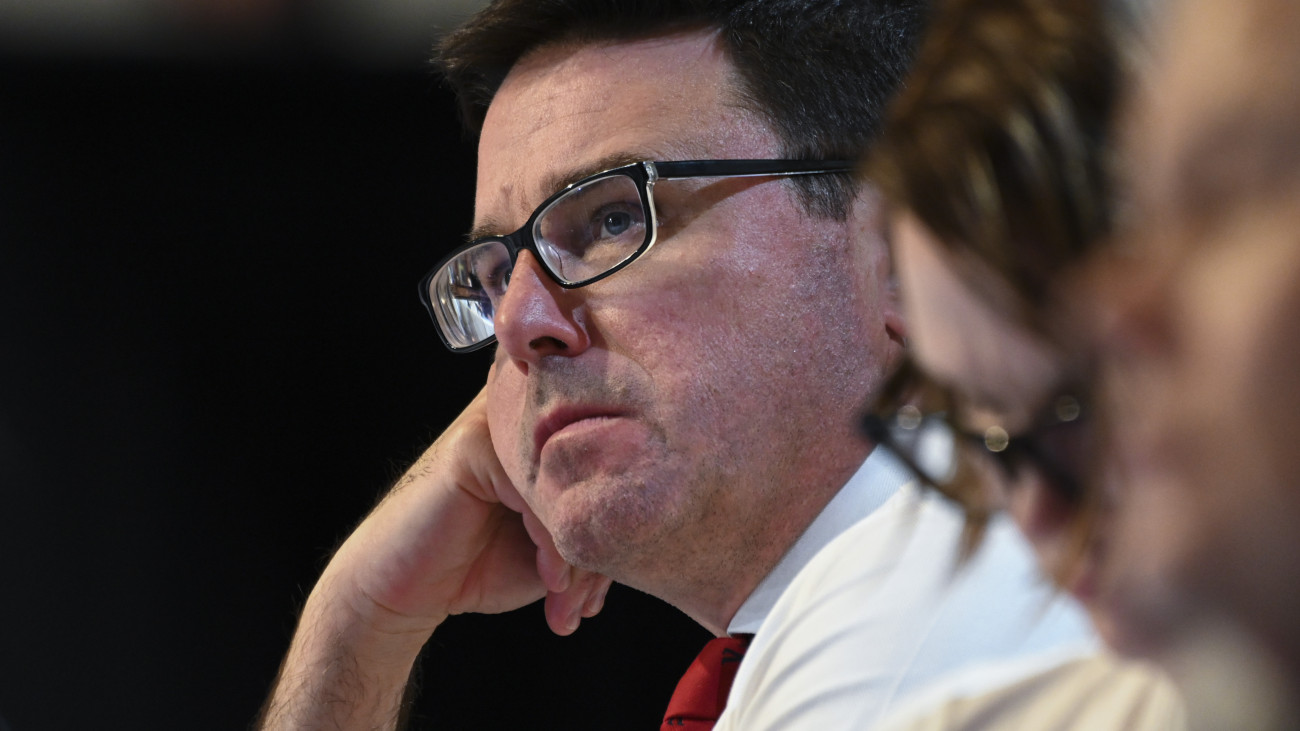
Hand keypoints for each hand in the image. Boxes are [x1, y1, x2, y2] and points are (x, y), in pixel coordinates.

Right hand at [258, 388, 610, 728]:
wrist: (402, 591)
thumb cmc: (477, 565)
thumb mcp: (552, 552)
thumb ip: (592, 531)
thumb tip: (647, 544)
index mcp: (546, 435)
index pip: (608, 467)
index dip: (614, 530)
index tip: (604, 590)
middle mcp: (526, 418)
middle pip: (595, 476)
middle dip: (601, 549)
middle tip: (590, 603)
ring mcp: (498, 425)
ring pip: (572, 488)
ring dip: (580, 555)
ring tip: (569, 603)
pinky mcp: (474, 446)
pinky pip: (537, 494)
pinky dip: (552, 544)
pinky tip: (549, 580)